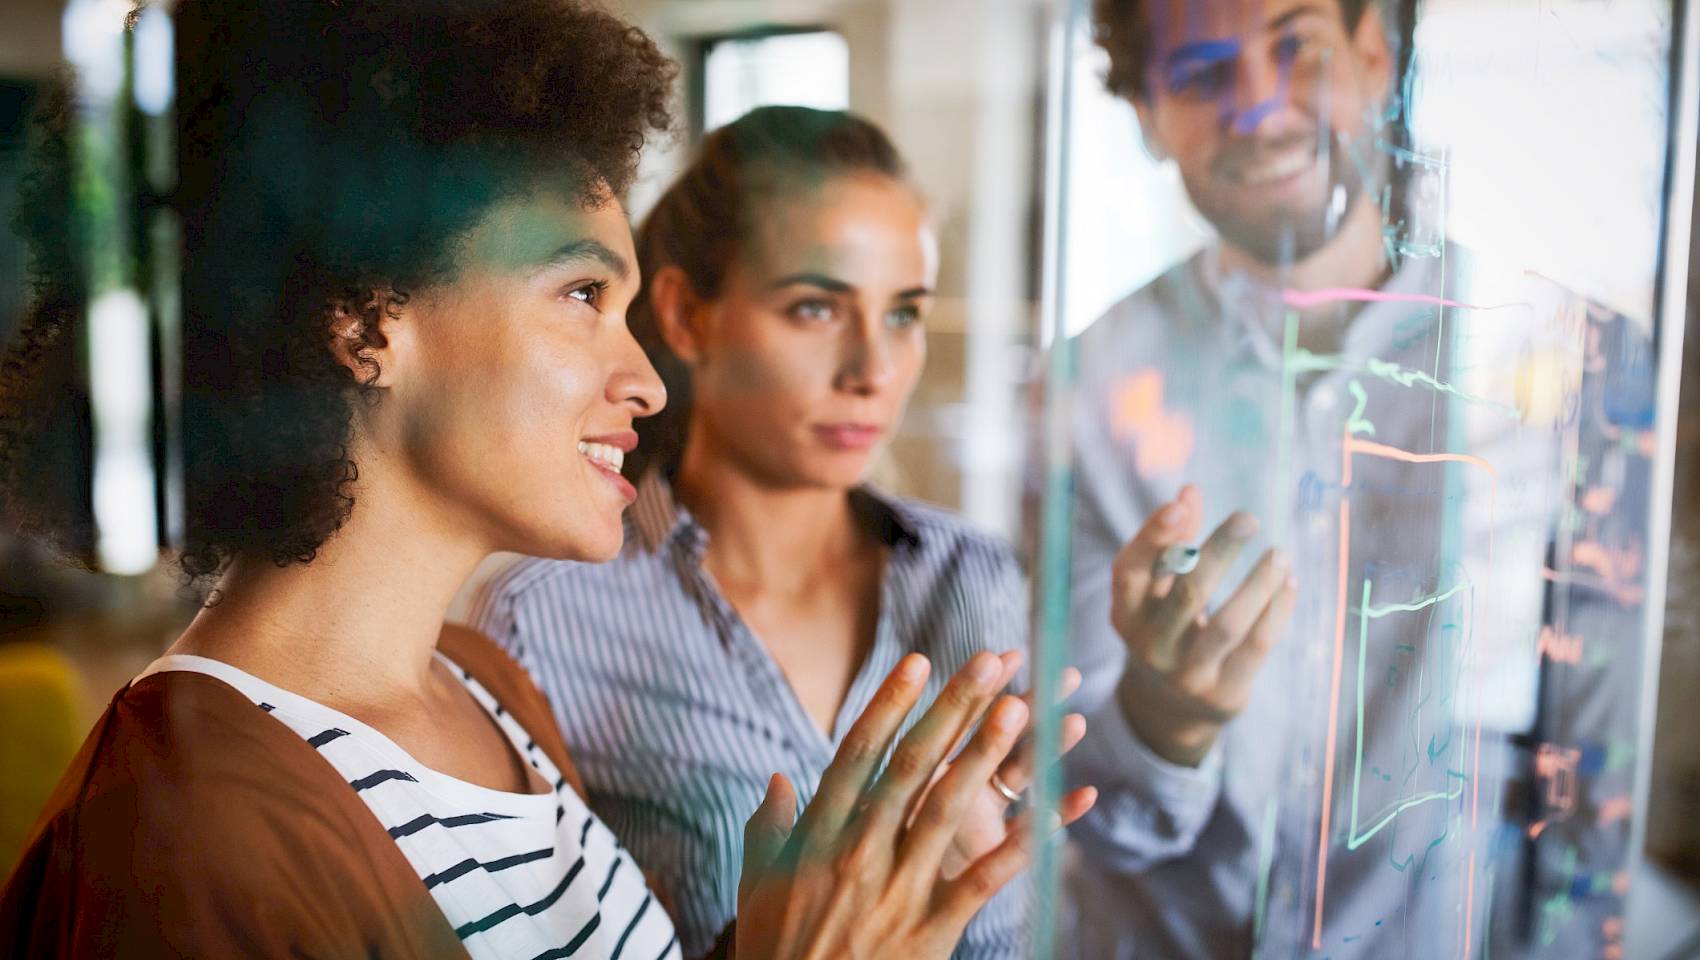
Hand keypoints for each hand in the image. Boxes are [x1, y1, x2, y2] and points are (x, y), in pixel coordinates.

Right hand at [735, 651, 1095, 959]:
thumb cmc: (776, 951)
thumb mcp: (756, 885)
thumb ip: (767, 827)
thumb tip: (779, 778)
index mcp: (820, 834)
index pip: (860, 754)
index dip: (891, 704)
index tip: (919, 660)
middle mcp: (860, 850)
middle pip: (913, 765)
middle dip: (953, 709)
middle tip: (988, 661)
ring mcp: (899, 887)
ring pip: (949, 807)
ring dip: (988, 753)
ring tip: (1021, 708)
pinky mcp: (932, 928)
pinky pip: (989, 878)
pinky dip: (1029, 843)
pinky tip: (1062, 809)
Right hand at [1109, 485, 1296, 765]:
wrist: (1172, 708)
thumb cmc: (1167, 628)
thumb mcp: (1159, 591)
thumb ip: (1173, 544)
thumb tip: (1189, 491)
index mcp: (1126, 613)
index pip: (1130, 571)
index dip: (1153, 537)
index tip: (1182, 504)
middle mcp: (1149, 645)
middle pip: (1188, 593)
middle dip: (1220, 551)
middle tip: (1248, 518)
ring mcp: (1186, 674)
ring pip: (1228, 623)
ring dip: (1258, 584)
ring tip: (1280, 554)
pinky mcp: (1222, 693)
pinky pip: (1256, 646)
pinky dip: (1276, 611)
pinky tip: (1289, 584)